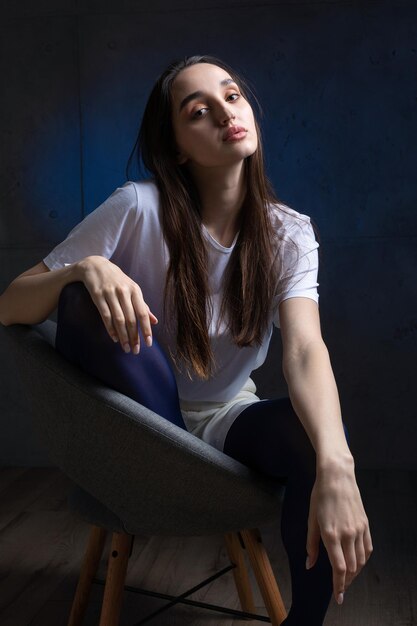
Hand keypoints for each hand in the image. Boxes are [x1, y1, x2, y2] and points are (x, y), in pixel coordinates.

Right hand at [77, 255, 157, 353]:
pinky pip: (105, 315)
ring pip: (118, 319)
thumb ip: (143, 305)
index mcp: (135, 290)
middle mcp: (124, 291)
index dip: (146, 329)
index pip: (143, 313)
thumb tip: (155, 322)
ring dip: (123, 336)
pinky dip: (110, 329)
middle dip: (134, 336)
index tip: (148, 343)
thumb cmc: (117, 280)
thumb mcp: (132, 289)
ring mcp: (110, 293)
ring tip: (126, 347)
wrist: (95, 265)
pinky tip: (114, 338)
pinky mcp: (98, 295)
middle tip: (135, 350)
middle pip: (131, 318)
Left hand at [306, 457, 372, 604]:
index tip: (338, 596)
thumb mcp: (311, 519)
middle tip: (340, 589)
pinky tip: (357, 563)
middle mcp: (347, 534)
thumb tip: (309, 564)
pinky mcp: (365, 524)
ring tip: (347, 578)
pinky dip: (363, 560)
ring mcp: (358, 530)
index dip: (338, 585)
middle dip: (346, 582)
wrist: (337, 476)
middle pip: (352, 568)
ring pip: (361, 561)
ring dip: (355, 573)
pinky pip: (368, 549)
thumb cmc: (320, 496)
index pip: (339, 568)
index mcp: (331, 534)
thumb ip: (311, 544)